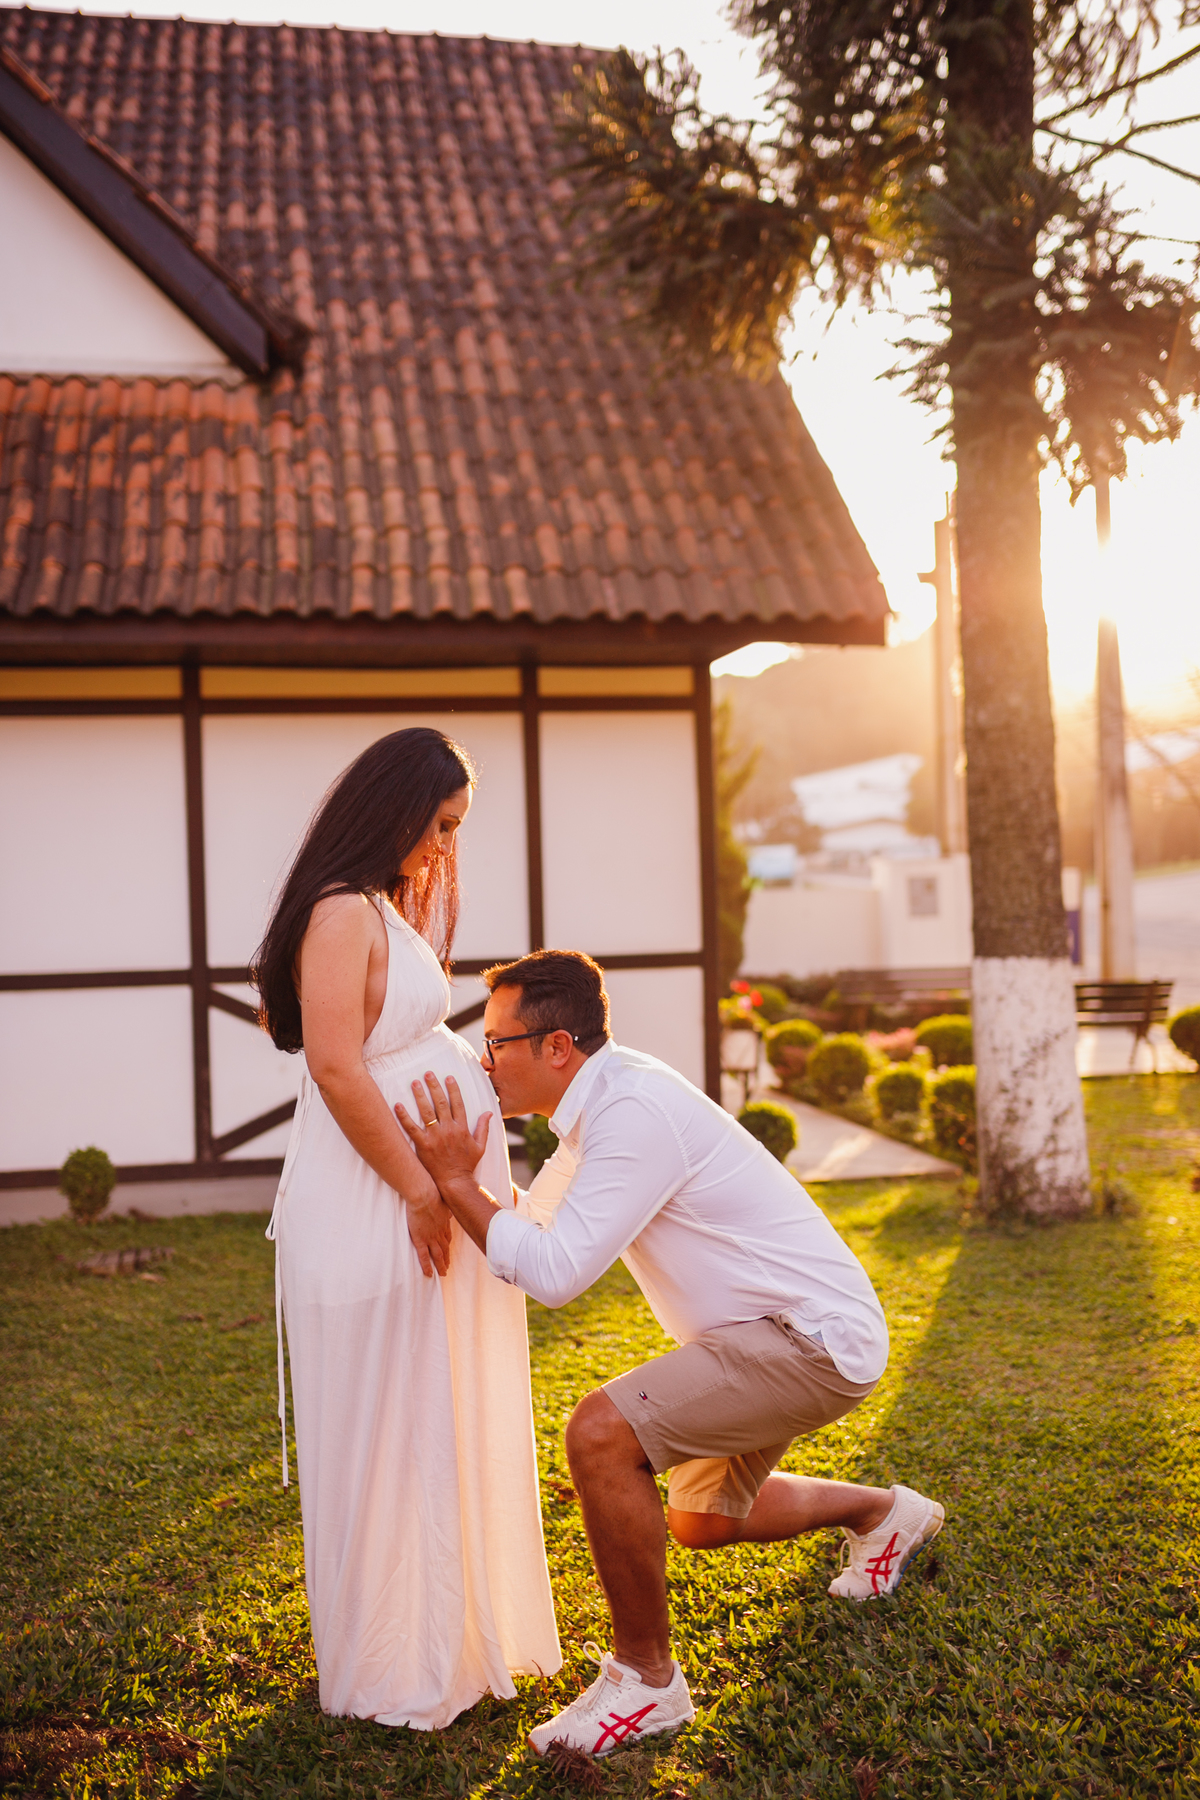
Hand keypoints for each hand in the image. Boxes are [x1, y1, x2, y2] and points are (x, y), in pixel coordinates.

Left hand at [395, 1073, 490, 1189]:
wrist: (455, 1183)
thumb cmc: (467, 1166)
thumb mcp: (480, 1146)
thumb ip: (484, 1128)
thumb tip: (489, 1112)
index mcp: (462, 1128)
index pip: (457, 1104)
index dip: (453, 1089)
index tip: (448, 1077)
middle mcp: (448, 1130)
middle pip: (440, 1103)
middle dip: (434, 1086)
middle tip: (428, 1073)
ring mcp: (435, 1137)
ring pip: (426, 1112)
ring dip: (420, 1095)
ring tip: (414, 1083)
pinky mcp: (423, 1145)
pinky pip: (411, 1128)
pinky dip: (404, 1116)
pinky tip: (397, 1105)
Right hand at [404, 1165, 452, 1277]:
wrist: (423, 1195)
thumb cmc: (431, 1194)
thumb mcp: (442, 1201)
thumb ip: (444, 1209)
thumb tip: (448, 1213)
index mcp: (443, 1223)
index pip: (447, 1237)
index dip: (447, 1245)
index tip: (448, 1250)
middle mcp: (439, 1232)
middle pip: (445, 1248)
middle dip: (446, 1259)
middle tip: (447, 1268)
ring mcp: (431, 1237)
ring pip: (437, 1255)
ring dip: (441, 1265)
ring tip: (443, 1273)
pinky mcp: (421, 1239)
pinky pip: (424, 1257)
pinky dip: (427, 1266)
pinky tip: (430, 1275)